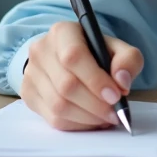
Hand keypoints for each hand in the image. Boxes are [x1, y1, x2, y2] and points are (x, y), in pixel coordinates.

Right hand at [19, 21, 143, 130]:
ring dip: (88, 118)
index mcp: (62, 32)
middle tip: (115, 113)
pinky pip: (53, 118)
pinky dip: (77, 125)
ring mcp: (31, 74)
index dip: (95, 79)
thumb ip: (128, 60)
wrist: (69, 60)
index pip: (73, 56)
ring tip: (106, 117)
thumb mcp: (117, 49)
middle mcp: (41, 50)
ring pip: (59, 106)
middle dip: (95, 104)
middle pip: (66, 85)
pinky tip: (91, 120)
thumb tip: (122, 81)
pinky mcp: (28, 95)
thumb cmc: (96, 54)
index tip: (116, 96)